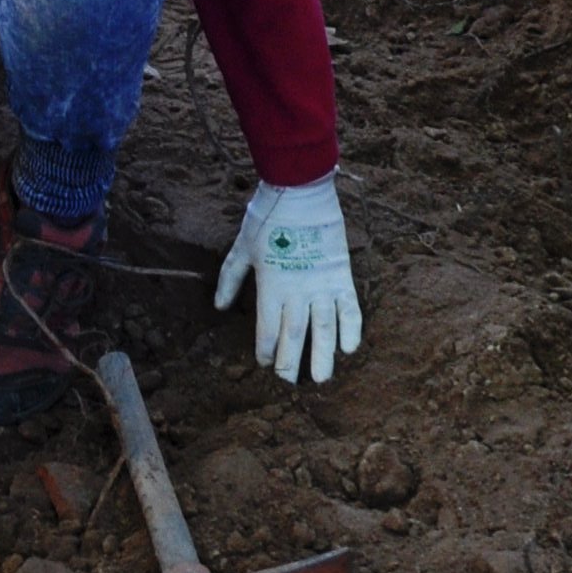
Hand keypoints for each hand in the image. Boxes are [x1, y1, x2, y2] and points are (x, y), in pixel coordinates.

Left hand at [216, 174, 362, 383]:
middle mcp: (296, 291)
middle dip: (291, 362)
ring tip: (322, 378)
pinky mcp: (341, 276)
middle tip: (289, 382)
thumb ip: (231, 278)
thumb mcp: (241, 247)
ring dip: (323, 356)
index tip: (265, 363)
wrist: (299, 190)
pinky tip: (348, 348)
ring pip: (323, 330)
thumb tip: (220, 308)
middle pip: (294, 336)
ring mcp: (321, 285)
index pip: (267, 329)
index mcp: (270, 285)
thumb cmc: (267, 218)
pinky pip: (349, 309)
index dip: (266, 350)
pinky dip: (351, 329)